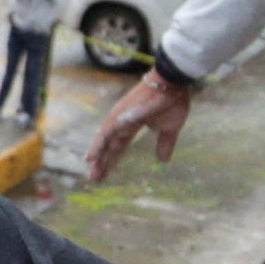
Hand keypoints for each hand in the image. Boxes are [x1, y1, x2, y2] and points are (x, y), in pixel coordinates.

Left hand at [81, 67, 196, 183]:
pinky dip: (98, 145)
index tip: (106, 174)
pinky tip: (91, 158)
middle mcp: (121, 122)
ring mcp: (119, 118)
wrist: (173, 85)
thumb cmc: (173, 101)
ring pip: (104, 141)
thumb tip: (163, 161)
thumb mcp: (170, 129)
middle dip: (103, 162)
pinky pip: (105, 132)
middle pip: (109, 146)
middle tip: (95, 178)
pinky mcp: (120, 115)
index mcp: (132, 125)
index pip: (119, 146)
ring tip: (92, 172)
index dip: (113, 159)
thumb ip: (164, 144)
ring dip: (98, 157)